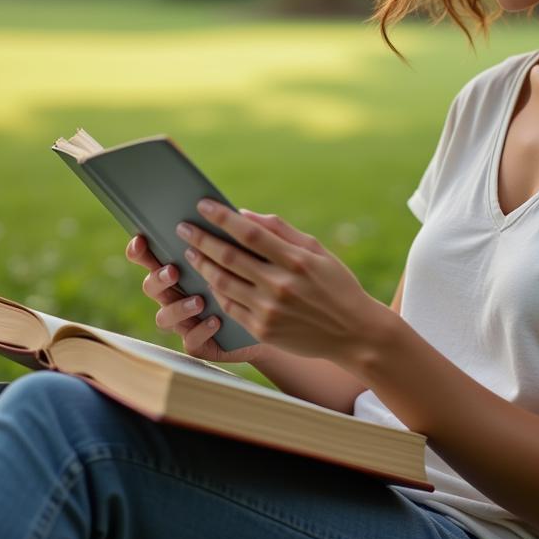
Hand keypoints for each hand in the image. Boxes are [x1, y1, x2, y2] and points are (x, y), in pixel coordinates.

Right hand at [126, 232, 263, 364]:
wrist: (274, 319)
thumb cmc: (255, 279)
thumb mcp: (249, 254)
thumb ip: (238, 236)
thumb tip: (238, 213)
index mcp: (181, 268)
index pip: (150, 257)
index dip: (139, 250)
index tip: (142, 239)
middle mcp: (176, 294)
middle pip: (150, 286)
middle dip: (158, 278)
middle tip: (174, 271)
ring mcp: (185, 320)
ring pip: (164, 317)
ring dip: (178, 307)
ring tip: (199, 300)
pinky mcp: (200, 344)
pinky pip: (191, 341)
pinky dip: (201, 330)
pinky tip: (216, 320)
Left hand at [177, 200, 384, 363]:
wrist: (354, 333)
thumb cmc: (336, 284)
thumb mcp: (317, 250)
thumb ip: (281, 231)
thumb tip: (245, 215)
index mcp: (296, 260)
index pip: (250, 233)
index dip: (222, 218)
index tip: (203, 205)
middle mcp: (280, 285)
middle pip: (230, 258)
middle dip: (202, 240)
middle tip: (183, 228)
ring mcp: (269, 310)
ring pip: (224, 283)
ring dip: (203, 265)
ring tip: (190, 251)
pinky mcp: (263, 330)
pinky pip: (230, 307)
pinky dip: (216, 290)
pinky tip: (208, 278)